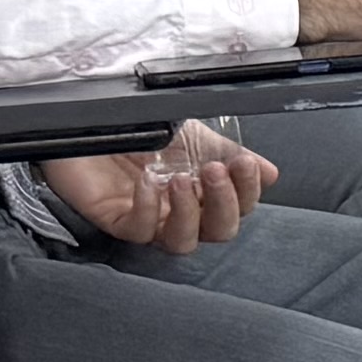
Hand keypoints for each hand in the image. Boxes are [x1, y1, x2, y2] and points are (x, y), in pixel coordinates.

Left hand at [42, 117, 275, 257]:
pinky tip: (148, 182)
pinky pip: (140, 230)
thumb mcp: (192, 134)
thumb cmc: (139, 127)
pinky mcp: (115, 219)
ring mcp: (149, 218)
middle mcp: (180, 210)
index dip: (247, 190)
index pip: (239, 206)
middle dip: (224, 204)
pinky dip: (149, 208)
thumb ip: (228, 153)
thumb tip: (271, 173)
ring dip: (189, 214)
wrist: (90, 119)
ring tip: (181, 180)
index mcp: (203, 192)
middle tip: (215, 172)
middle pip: (218, 231)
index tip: (245, 164)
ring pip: (182, 242)